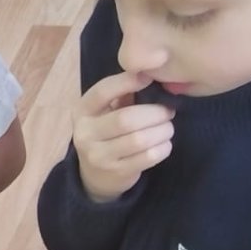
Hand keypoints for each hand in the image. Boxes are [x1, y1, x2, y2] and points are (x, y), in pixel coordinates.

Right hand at [73, 71, 174, 201]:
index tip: (149, 78)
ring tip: (168, 128)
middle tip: (168, 111)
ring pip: (139, 140)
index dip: (127, 82)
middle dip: (154, 113)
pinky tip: (164, 144)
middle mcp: (85, 134)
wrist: (95, 175)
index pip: (102, 92)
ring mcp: (99, 156)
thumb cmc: (107, 133)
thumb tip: (151, 74)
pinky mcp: (116, 173)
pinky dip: (162, 148)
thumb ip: (123, 93)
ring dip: (161, 131)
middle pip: (125, 119)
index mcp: (82, 111)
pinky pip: (147, 158)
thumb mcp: (106, 111)